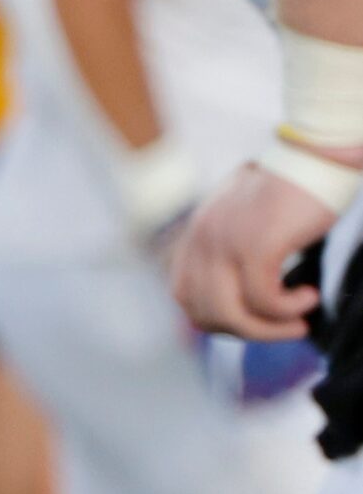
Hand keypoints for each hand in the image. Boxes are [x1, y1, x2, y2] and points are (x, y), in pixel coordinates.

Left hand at [170, 159, 340, 339]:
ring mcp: (225, 242)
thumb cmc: (287, 195)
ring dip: (270, 329)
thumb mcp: (245, 224)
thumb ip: (232, 252)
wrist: (311, 161)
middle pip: (205, 313)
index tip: (252, 322)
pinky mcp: (256, 244)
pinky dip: (290, 308)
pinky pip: (265, 299)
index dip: (215, 319)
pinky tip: (309, 296)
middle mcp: (202, 239)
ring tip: (299, 319)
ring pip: (232, 314)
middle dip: (247, 332)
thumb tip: (243, 299)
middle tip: (283, 328)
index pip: (183, 295)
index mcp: (196, 234)